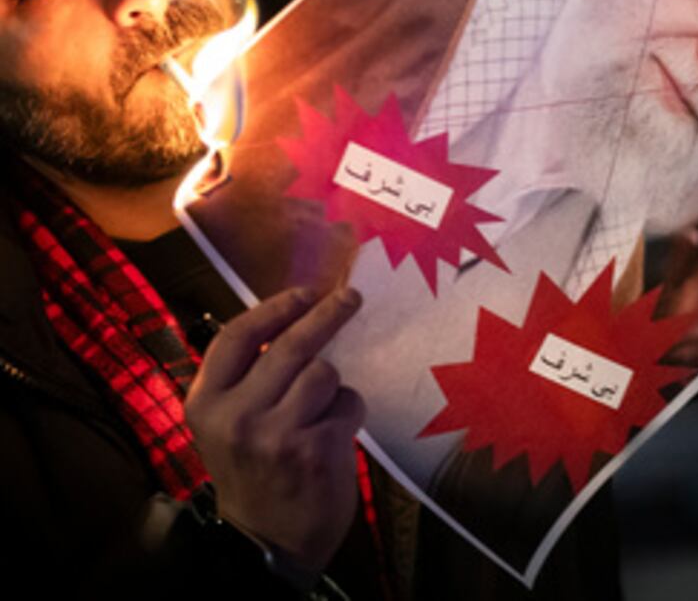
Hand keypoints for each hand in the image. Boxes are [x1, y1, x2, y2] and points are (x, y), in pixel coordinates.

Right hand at [184, 286, 364, 573]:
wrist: (264, 545)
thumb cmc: (251, 471)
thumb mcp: (227, 423)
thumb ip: (248, 377)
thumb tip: (292, 315)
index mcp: (206, 403)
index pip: (238, 336)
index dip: (275, 308)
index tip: (305, 292)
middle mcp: (236, 416)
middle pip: (291, 345)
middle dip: (327, 314)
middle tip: (350, 297)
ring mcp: (276, 434)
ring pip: (324, 374)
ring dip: (333, 386)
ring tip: (321, 413)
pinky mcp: (315, 450)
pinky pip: (348, 403)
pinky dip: (348, 412)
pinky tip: (333, 436)